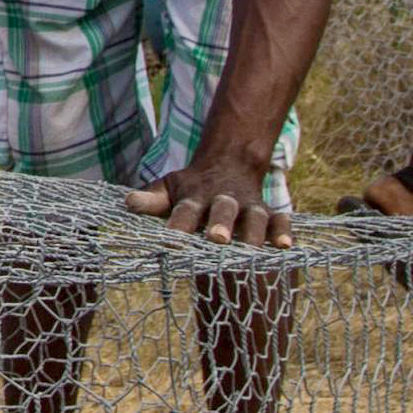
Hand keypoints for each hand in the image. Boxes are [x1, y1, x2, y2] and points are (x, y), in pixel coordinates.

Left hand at [125, 150, 290, 247]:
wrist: (227, 165)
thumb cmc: (191, 187)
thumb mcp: (168, 189)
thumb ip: (151, 200)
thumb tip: (128, 203)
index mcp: (195, 197)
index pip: (185, 211)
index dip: (179, 224)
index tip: (171, 241)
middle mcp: (223, 201)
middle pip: (223, 211)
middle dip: (220, 224)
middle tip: (216, 239)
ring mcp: (249, 206)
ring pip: (254, 217)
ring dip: (253, 231)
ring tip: (250, 248)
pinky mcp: (269, 213)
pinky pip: (280, 220)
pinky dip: (283, 231)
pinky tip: (284, 246)